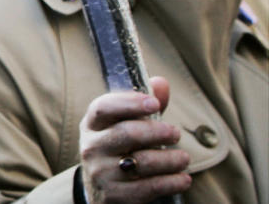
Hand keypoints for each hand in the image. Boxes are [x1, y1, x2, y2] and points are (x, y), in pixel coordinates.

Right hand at [79, 77, 191, 203]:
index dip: (129, 103)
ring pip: (141, 162)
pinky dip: (171, 182)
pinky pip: (148, 188)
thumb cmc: (118, 148)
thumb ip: (143, 105)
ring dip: (169, 159)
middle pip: (126, 133)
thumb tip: (161, 83)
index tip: (154, 104)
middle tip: (176, 133)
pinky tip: (183, 178)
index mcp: (92, 124)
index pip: (104, 108)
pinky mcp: (113, 195)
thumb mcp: (123, 125)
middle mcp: (91, 147)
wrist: (99, 190)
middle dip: (157, 132)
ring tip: (184, 158)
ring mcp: (101, 172)